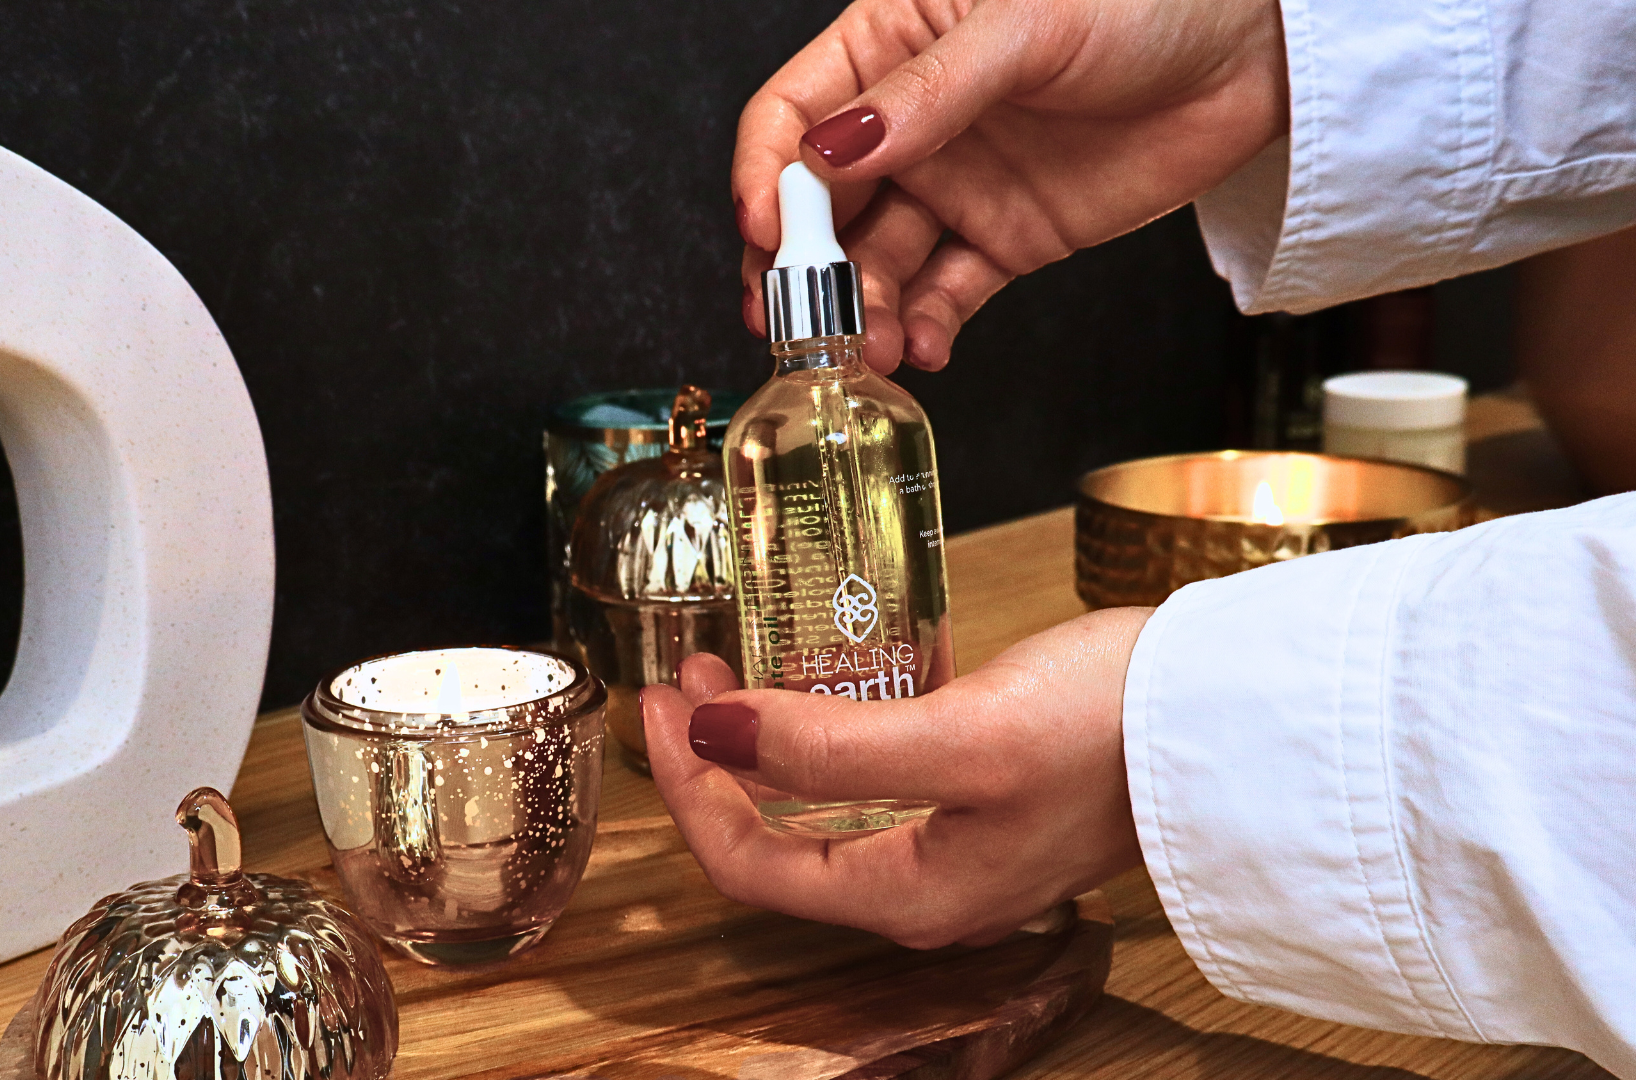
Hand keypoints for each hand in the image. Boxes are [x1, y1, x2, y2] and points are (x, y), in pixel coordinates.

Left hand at [643, 606, 1152, 947]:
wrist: (1243, 713)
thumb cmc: (1119, 728)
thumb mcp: (961, 734)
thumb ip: (830, 746)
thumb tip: (712, 739)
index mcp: (913, 895)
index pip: (753, 868)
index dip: (690, 791)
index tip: (664, 702)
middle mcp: (932, 890)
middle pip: (782, 845)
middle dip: (719, 765)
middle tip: (691, 679)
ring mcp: (966, 848)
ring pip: (828, 812)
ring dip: (770, 747)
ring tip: (739, 673)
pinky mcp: (996, 801)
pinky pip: (882, 784)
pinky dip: (833, 738)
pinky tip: (832, 684)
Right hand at [733, 0, 1288, 372]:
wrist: (1257, 53)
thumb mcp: (1025, 26)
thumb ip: (925, 95)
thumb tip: (831, 149)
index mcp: (892, 44)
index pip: (793, 115)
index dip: (766, 173)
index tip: (765, 226)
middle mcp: (913, 123)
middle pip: (821, 205)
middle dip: (802, 266)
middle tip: (799, 314)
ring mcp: (958, 185)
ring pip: (878, 262)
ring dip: (862, 309)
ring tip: (869, 344)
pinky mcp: (1007, 239)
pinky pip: (945, 293)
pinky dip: (925, 325)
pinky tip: (920, 344)